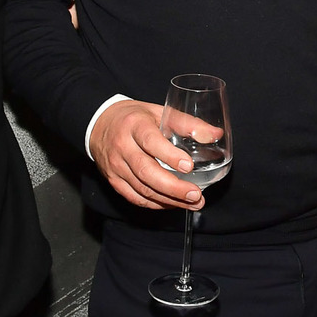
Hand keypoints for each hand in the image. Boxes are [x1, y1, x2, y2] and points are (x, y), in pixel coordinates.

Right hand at [89, 100, 215, 210]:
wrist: (100, 125)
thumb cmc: (134, 118)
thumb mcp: (159, 112)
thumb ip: (188, 124)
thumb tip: (216, 134)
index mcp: (135, 126)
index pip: (151, 142)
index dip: (170, 156)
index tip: (189, 166)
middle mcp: (123, 147)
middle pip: (146, 172)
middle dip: (173, 187)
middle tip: (196, 195)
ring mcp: (116, 167)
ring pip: (142, 189)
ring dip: (169, 200)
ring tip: (193, 203)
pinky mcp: (114, 181)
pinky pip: (135, 198)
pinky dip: (156, 204)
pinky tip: (173, 204)